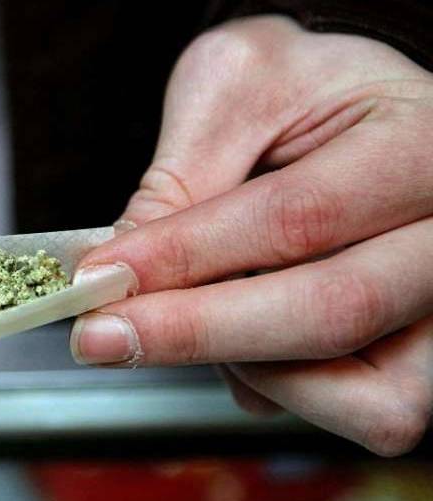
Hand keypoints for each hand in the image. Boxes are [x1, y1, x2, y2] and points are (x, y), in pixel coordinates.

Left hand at [70, 16, 432, 455]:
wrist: (362, 110)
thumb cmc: (306, 93)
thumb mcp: (235, 89)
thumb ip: (181, 176)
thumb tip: (117, 270)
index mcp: (421, 144)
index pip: (298, 216)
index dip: (187, 256)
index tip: (101, 276)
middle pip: (333, 313)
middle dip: (197, 334)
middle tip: (102, 335)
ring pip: (365, 393)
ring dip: (251, 369)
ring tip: (191, 320)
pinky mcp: (430, 356)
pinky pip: (367, 412)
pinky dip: (286, 390)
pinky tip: (247, 339)